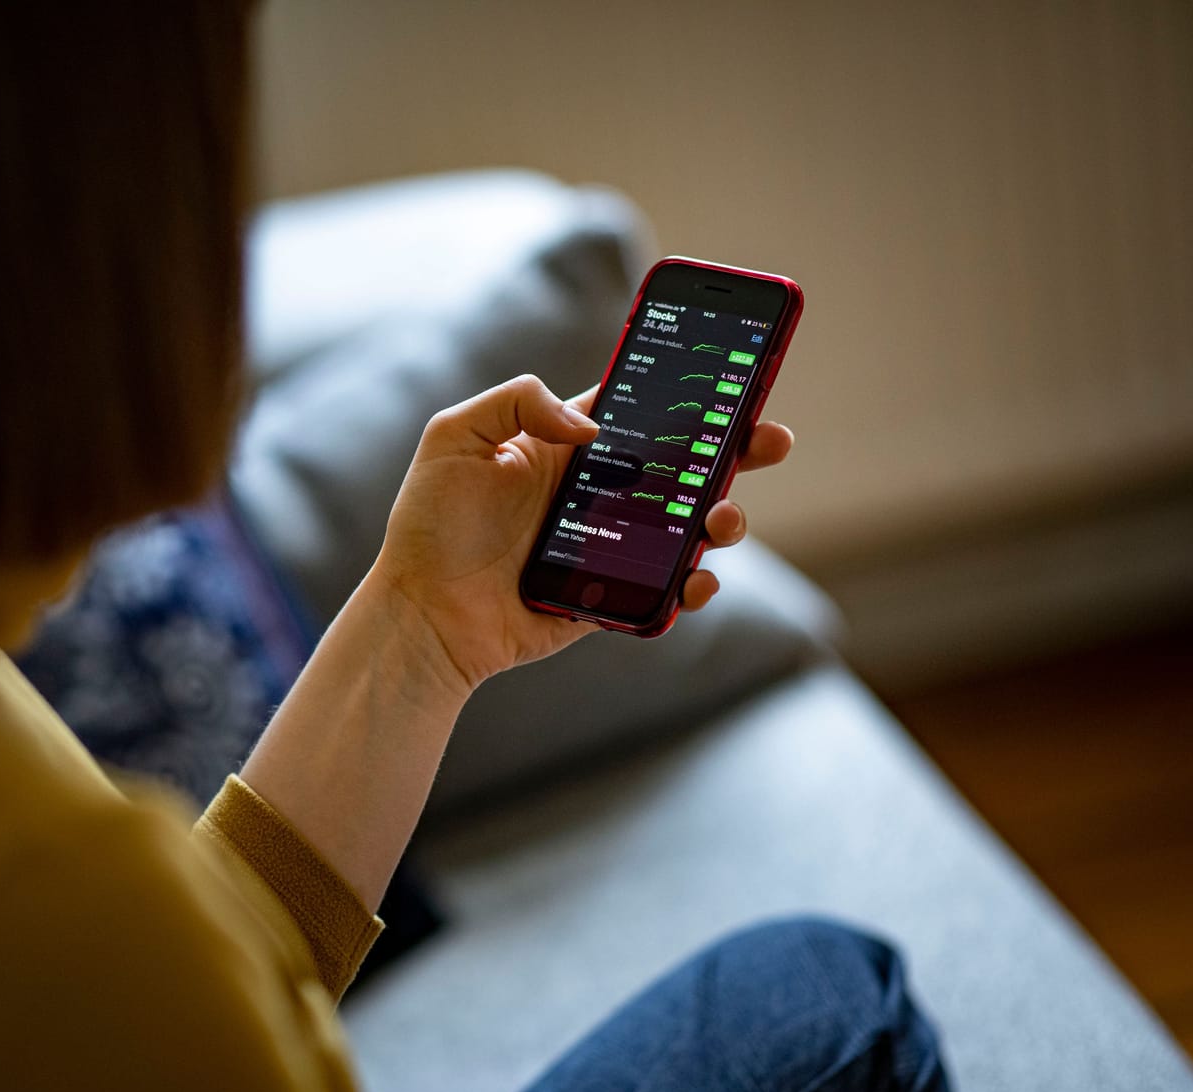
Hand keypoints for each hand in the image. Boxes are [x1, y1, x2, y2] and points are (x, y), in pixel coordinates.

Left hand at [368, 374, 794, 696]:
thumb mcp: (453, 437)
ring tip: (722, 518)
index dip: (690, 393)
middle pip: (684, 464)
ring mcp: (609, 546)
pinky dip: (695, 585)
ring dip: (724, 517)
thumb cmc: (430, 526)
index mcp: (566, 447)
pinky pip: (668, 590)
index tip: (735, 376)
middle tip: (770, 440)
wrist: (422, 614)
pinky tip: (697, 578)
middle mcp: (596, 492)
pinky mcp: (611, 596)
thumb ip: (517, 402)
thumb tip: (592, 427)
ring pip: (689, 526)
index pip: (642, 408)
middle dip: (736, 448)